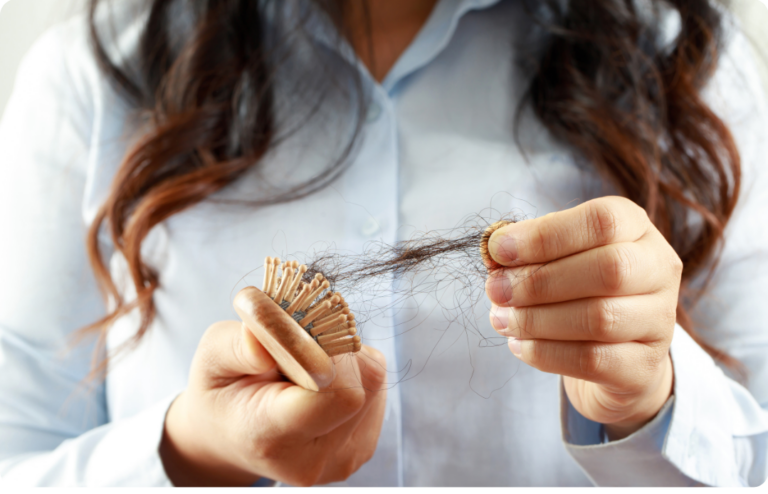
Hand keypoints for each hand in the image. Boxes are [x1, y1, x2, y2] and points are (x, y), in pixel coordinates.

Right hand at [160, 320, 386, 486]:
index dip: (328, 355)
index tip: (302, 333)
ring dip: (346, 359)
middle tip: (300, 343)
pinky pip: (376, 390)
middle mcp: (312, 458)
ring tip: (306, 365)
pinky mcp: (361, 449)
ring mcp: (341, 459)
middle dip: (335, 350)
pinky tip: (320, 381)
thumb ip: (236, 345)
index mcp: (270, 436)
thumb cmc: (222, 392)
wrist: (231, 437)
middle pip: (359, 385)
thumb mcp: (211, 358)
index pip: (335, 395)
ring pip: (372, 381)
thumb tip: (270, 336)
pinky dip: (354, 373)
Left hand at [485, 197, 679, 439]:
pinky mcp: (644, 367)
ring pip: (600, 319)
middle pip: (608, 269)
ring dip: (537, 319)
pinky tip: (520, 345)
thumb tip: (493, 250)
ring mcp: (659, 321)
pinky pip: (593, 361)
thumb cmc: (576, 290)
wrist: (613, 354)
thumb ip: (525, 251)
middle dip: (539, 281)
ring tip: (501, 319)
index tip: (498, 250)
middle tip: (496, 290)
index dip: (545, 235)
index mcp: (636, 228)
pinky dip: (546, 353)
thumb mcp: (554, 258)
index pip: (602, 221)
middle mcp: (658, 269)